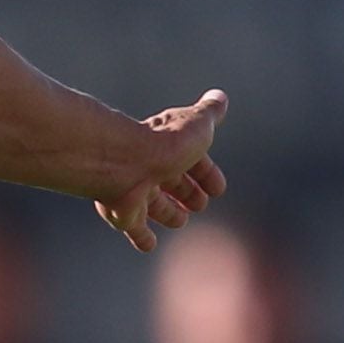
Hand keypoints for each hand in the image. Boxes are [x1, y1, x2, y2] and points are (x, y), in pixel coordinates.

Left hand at [95, 90, 229, 252]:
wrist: (126, 163)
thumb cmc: (166, 144)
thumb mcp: (197, 125)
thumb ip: (209, 113)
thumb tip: (220, 97)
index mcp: (169, 146)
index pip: (191, 160)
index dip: (206, 173)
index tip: (219, 188)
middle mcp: (150, 167)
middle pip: (171, 183)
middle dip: (187, 193)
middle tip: (201, 204)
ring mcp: (135, 191)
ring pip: (154, 205)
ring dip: (168, 213)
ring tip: (181, 220)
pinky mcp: (124, 212)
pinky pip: (134, 227)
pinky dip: (142, 236)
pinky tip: (149, 245)